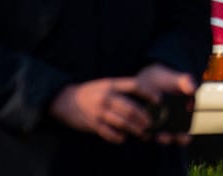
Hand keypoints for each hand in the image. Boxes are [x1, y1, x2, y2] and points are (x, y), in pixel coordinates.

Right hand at [51, 65, 193, 144]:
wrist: (64, 100)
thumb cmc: (90, 92)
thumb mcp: (105, 84)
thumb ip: (121, 90)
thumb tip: (142, 98)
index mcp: (111, 84)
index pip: (134, 86)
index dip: (148, 92)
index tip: (159, 99)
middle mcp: (106, 97)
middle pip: (130, 108)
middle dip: (143, 116)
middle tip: (152, 122)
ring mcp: (98, 111)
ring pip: (121, 122)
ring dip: (134, 128)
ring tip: (143, 132)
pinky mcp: (92, 123)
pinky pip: (108, 132)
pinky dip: (117, 136)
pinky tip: (124, 138)